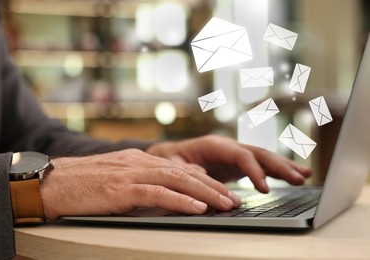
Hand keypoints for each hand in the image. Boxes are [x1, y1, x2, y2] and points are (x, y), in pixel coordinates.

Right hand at [40, 149, 239, 218]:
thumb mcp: (117, 178)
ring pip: (178, 180)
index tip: (222, 191)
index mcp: (139, 160)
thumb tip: (164, 194)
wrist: (52, 182)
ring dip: (205, 193)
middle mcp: (139, 162)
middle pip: (185, 172)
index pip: (179, 168)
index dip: (204, 180)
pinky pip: (158, 193)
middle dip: (213, 187)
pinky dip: (181, 200)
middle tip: (234, 198)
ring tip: (225, 203)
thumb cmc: (83, 183)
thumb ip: (140, 182)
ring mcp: (131, 173)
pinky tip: (197, 207)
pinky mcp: (122, 188)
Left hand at [146, 135, 311, 192]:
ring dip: (285, 166)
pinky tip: (294, 176)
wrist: (170, 155)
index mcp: (214, 145)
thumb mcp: (172, 163)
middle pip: (258, 153)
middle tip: (299, 178)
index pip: (240, 154)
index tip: (264, 187)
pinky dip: (277, 171)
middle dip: (280, 165)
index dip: (254, 170)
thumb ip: (187, 169)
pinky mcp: (237, 164)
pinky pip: (261, 166)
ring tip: (306, 175)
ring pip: (264, 157)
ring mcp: (235, 154)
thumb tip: (203, 176)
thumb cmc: (170, 159)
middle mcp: (229, 147)